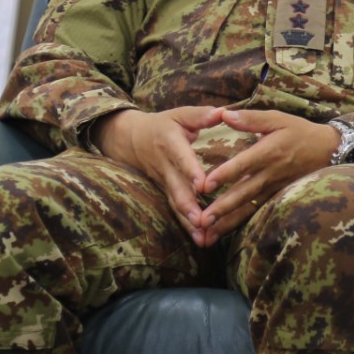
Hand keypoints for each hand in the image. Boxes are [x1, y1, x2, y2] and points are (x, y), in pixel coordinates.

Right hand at [92, 106, 223, 237]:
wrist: (130, 139)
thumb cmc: (163, 125)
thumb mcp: (179, 114)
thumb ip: (201, 115)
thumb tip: (223, 112)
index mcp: (170, 143)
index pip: (181, 159)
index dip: (191, 171)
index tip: (202, 185)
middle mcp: (165, 166)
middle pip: (177, 189)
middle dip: (189, 207)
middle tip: (202, 222)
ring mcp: (164, 182)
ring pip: (175, 204)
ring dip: (188, 223)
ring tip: (203, 239)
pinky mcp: (165, 192)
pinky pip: (175, 211)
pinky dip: (186, 226)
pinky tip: (201, 241)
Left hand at [191, 109, 344, 244]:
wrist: (329, 150)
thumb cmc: (300, 132)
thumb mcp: (278, 119)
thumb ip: (251, 118)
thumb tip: (224, 114)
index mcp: (269, 152)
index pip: (243, 165)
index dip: (224, 175)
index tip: (204, 185)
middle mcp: (270, 174)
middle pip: (243, 193)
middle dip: (222, 208)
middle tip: (200, 220)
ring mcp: (274, 189)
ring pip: (248, 207)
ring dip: (227, 222)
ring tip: (207, 234)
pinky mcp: (277, 197)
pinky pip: (256, 212)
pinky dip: (239, 223)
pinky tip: (223, 232)